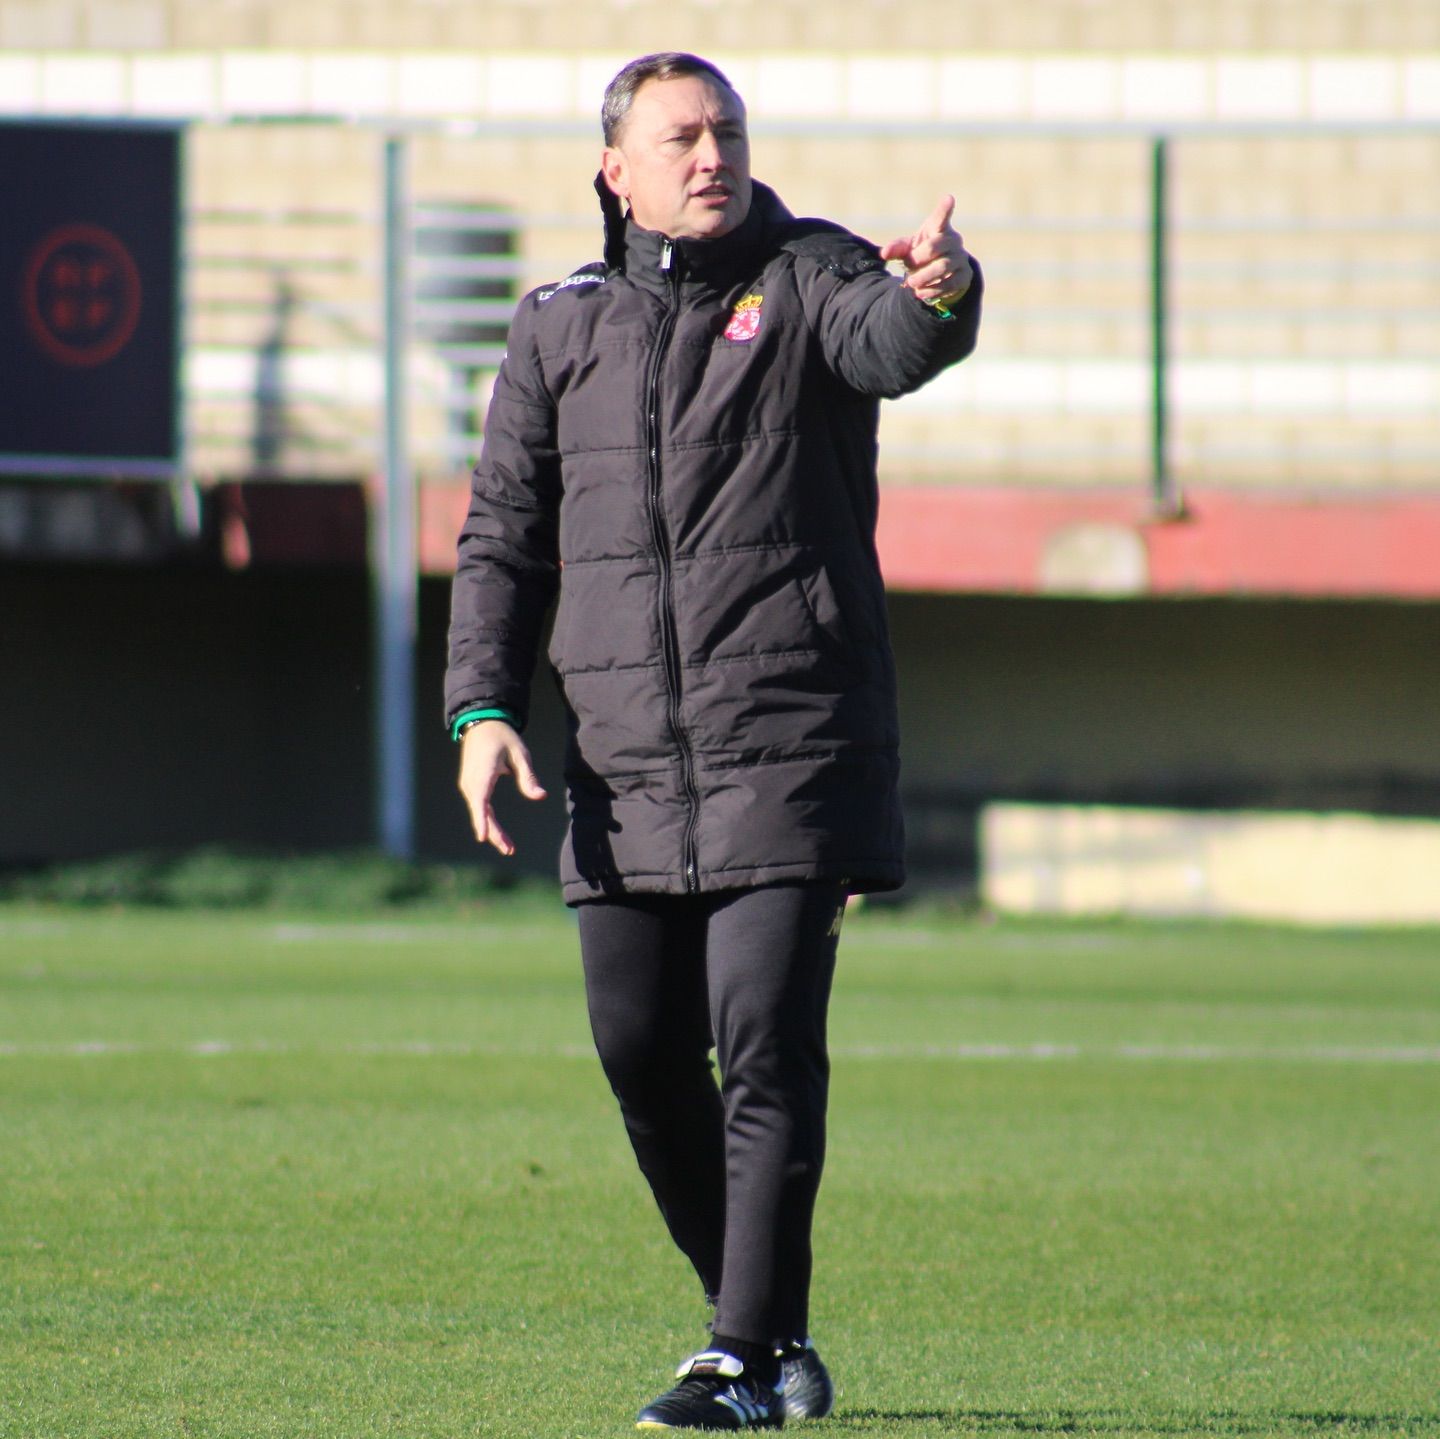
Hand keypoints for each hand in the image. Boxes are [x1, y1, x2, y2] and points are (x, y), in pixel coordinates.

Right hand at [457, 720, 546, 856]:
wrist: (482, 724)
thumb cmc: (502, 738)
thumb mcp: (520, 754)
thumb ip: (529, 776)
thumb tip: (541, 796)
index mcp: (483, 772)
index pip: (480, 800)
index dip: (481, 820)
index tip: (483, 837)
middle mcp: (471, 781)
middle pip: (481, 812)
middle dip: (494, 833)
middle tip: (510, 850)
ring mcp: (469, 784)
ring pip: (480, 812)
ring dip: (492, 830)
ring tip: (508, 847)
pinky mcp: (471, 786)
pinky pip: (479, 807)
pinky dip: (487, 821)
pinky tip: (498, 834)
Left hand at [880, 194, 972, 307]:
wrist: (939, 275)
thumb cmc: (921, 254)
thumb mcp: (908, 249)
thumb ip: (897, 248)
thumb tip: (884, 253)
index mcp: (938, 228)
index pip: (941, 217)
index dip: (945, 208)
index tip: (948, 198)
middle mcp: (953, 240)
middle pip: (935, 247)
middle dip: (918, 258)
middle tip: (908, 265)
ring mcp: (960, 258)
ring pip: (943, 267)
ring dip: (924, 277)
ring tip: (912, 283)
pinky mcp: (964, 276)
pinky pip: (950, 284)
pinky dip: (932, 290)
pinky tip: (920, 292)